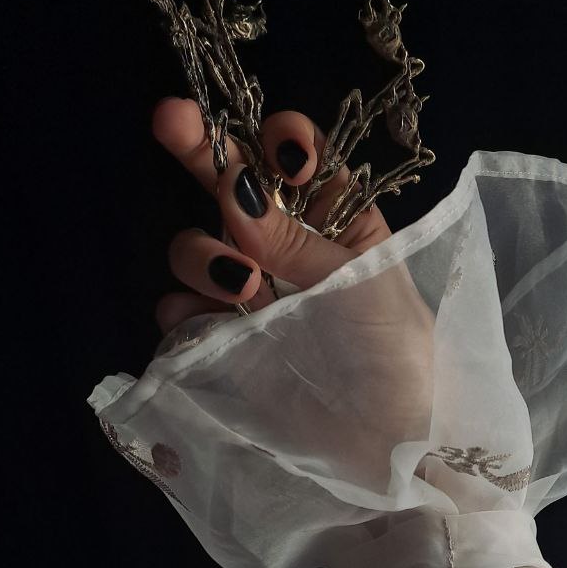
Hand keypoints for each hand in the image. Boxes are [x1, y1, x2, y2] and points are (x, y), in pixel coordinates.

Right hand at [150, 96, 435, 473]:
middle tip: (169, 117)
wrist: (389, 450)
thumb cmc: (397, 359)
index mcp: (339, 225)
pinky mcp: (222, 345)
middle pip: (231, 185)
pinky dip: (183, 312)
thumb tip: (234, 191)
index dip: (282, 143)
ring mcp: (250, 297)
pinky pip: (181, 312)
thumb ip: (295, 242)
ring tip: (245, 289)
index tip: (282, 154)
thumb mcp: (360, 287)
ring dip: (205, 255)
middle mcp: (287, 251)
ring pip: (196, 246)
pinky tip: (206, 323)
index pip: (298, 161)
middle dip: (202, 149)